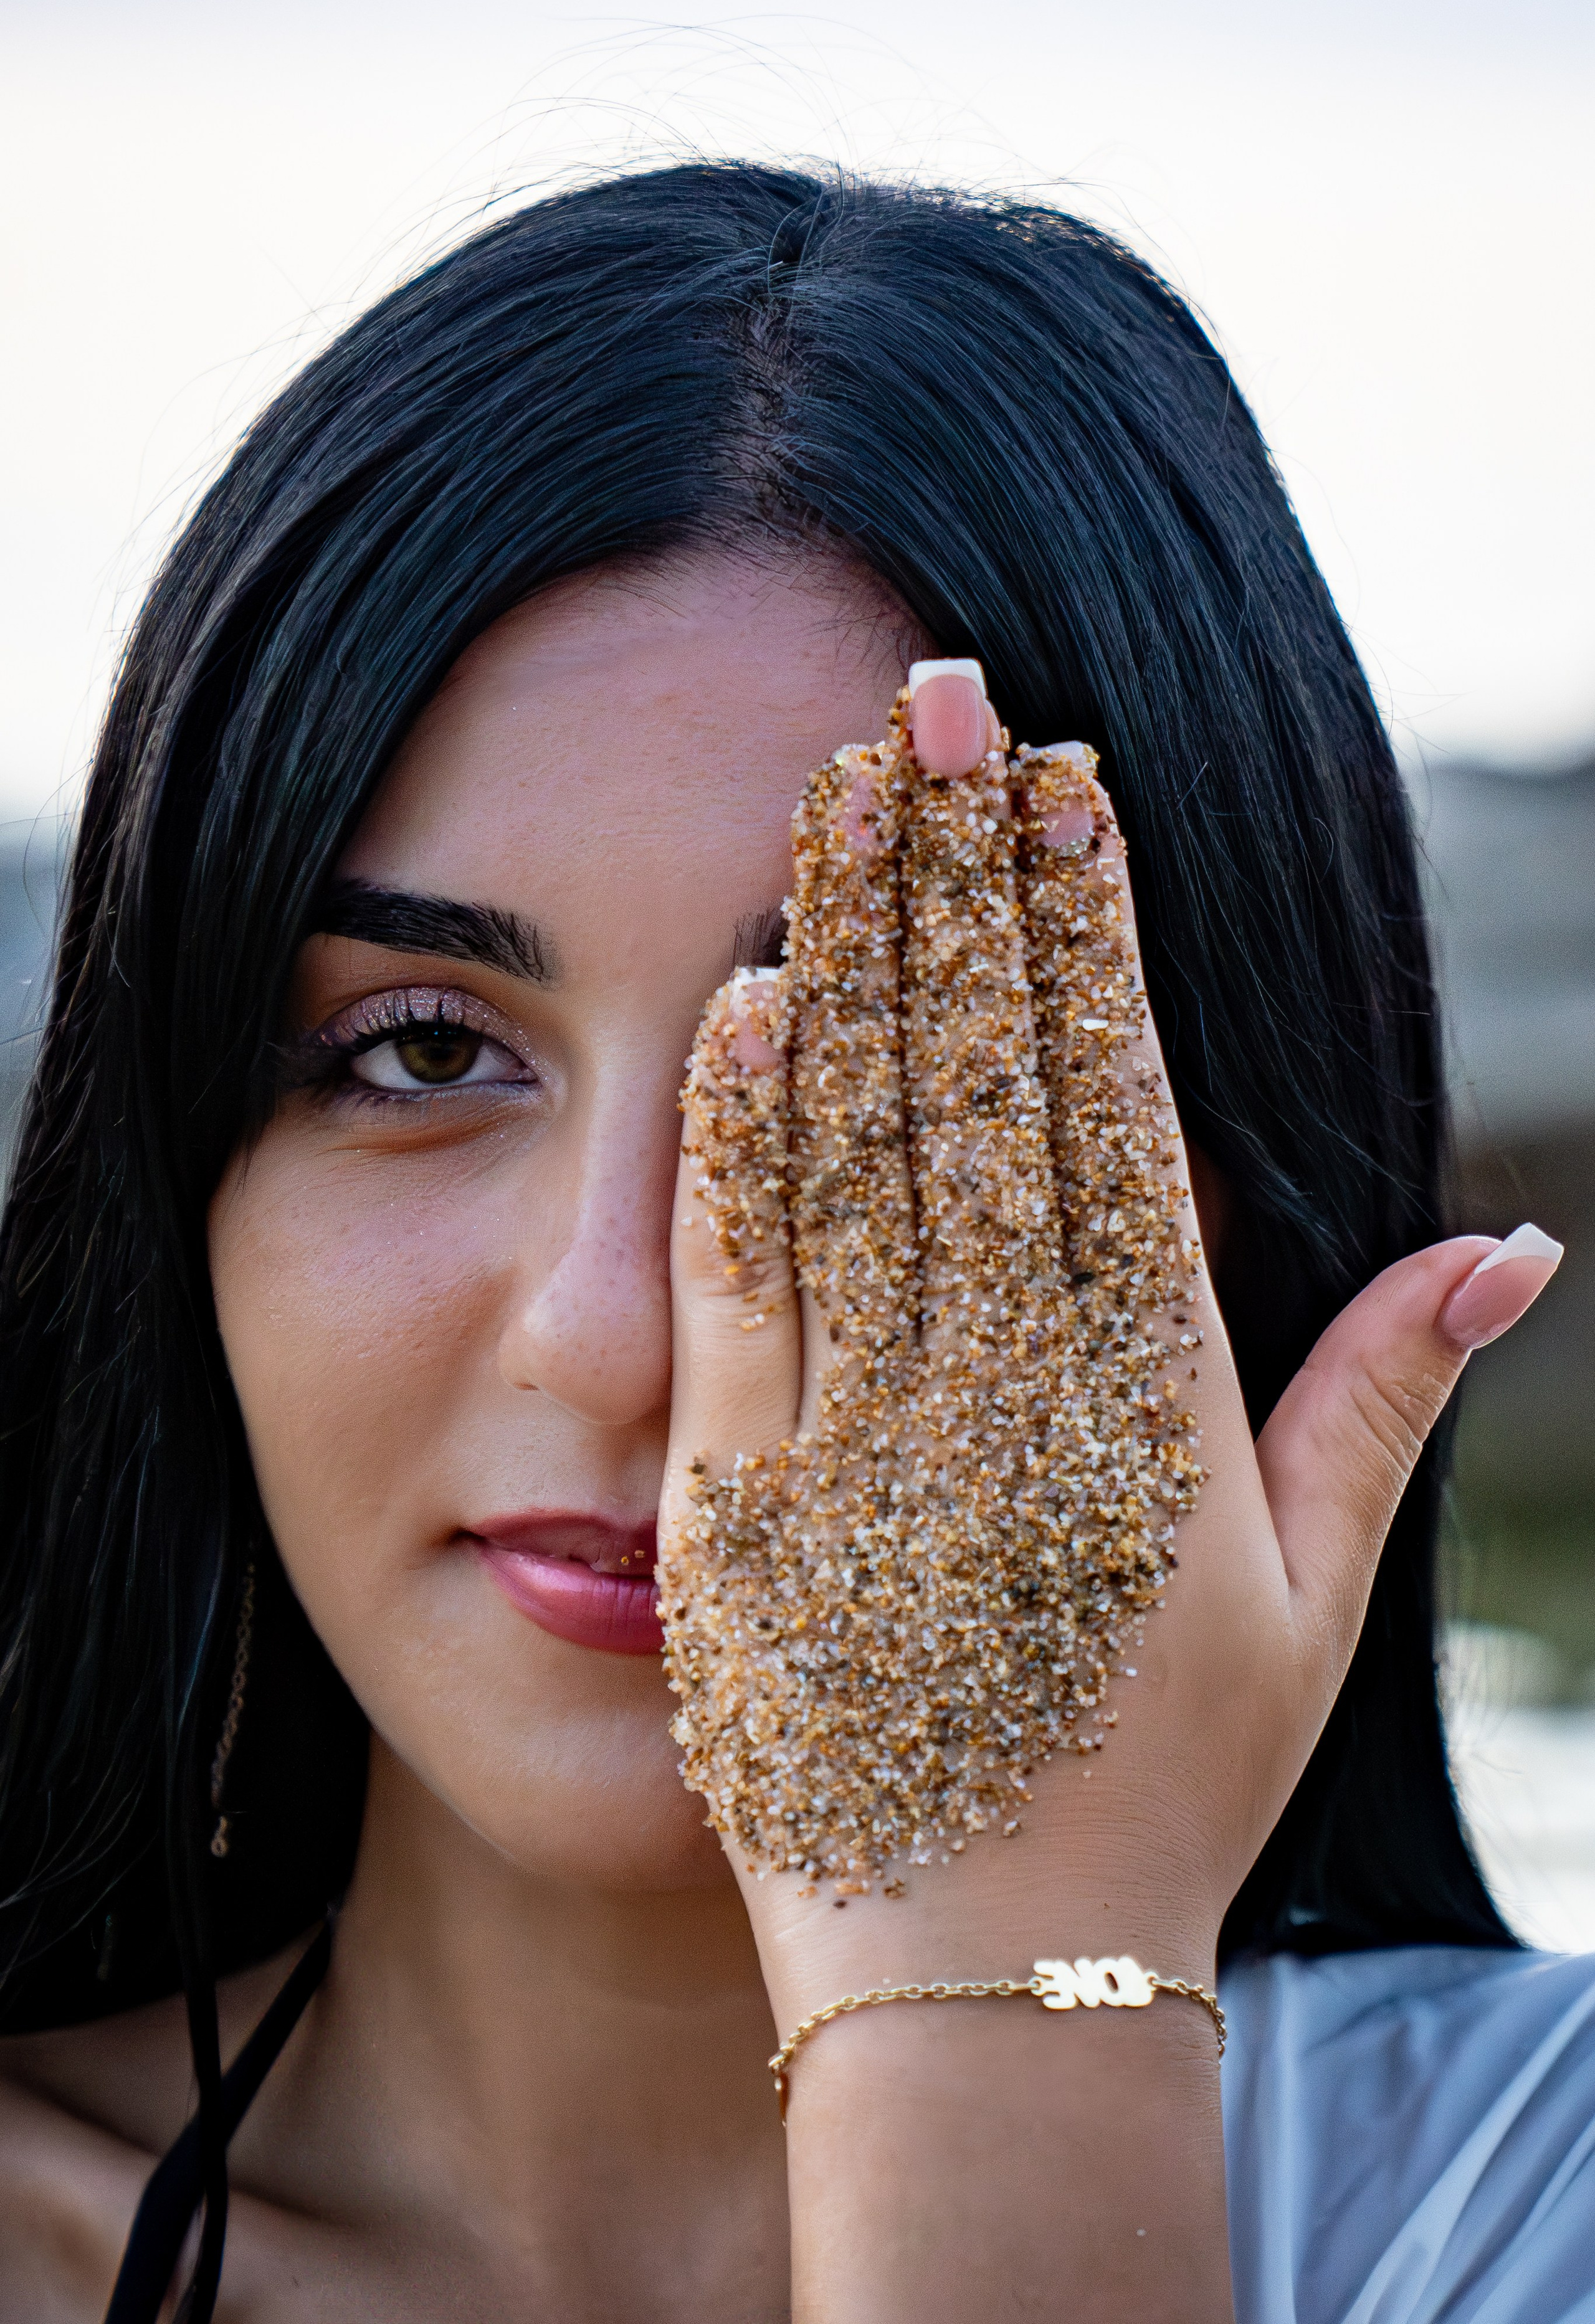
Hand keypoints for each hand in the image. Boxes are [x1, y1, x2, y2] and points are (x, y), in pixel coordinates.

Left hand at [662, 671, 1558, 1986]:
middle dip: (967, 874)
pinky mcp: (741, 1506)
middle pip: (988, 1083)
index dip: (1094, 933)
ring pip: (866, 1150)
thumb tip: (1512, 1248)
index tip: (1072, 785)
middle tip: (947, 697)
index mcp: (1157, 1399)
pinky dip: (744, 1140)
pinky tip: (746, 996)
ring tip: (849, 784)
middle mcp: (1019, 1392)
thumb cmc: (1158, 1787)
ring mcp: (872, 1441)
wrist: (991, 1986)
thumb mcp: (1306, 1603)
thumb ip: (1384, 1401)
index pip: (1119, 1106)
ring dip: (859, 950)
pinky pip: (741, 1291)